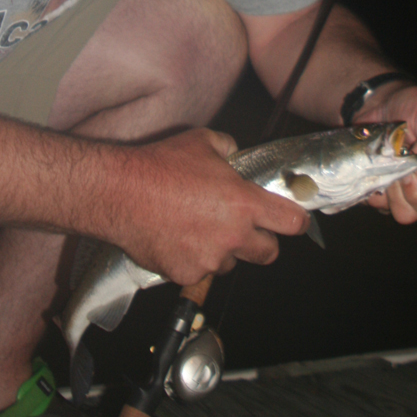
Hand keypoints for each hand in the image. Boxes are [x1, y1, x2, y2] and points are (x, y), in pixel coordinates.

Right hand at [98, 128, 309, 285]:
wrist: (119, 192)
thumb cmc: (160, 165)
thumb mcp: (203, 142)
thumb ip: (229, 150)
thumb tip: (235, 155)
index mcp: (245, 203)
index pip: (292, 222)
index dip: (297, 221)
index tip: (294, 221)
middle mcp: (233, 235)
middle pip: (269, 253)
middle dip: (261, 242)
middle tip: (244, 229)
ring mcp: (210, 259)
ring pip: (230, 263)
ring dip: (222, 251)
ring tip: (196, 228)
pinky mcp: (186, 274)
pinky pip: (198, 272)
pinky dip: (191, 260)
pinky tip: (174, 238)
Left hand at [353, 84, 416, 223]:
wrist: (384, 100)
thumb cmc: (415, 106)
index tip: (409, 173)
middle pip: (407, 214)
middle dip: (395, 193)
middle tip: (390, 165)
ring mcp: (394, 188)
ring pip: (382, 208)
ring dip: (377, 184)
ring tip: (378, 158)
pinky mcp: (373, 184)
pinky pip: (363, 196)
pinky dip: (362, 181)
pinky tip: (366, 161)